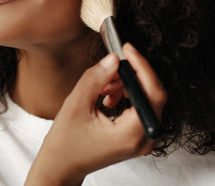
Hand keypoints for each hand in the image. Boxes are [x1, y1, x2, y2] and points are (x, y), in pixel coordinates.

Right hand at [24, 43, 166, 185]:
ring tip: (103, 86)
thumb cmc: (66, 143)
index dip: (142, 67)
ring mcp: (143, 140)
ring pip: (146, 99)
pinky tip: (107, 96)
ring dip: (126, 85)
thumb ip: (96, 79)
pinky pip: (141, 107)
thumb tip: (113, 59)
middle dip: (131, 75)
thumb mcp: (76, 105)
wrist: (62, 166)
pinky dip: (126, 95)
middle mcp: (144, 139)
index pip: (152, 93)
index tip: (127, 49)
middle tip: (110, 67)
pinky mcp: (138, 136)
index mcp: (131, 134)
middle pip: (152, 95)